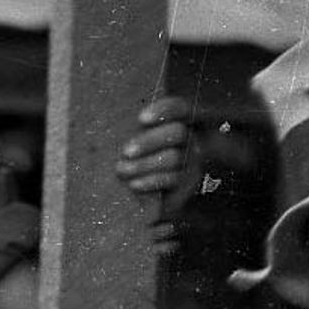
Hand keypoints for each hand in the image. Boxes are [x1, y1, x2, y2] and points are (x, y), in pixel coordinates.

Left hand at [117, 95, 203, 235]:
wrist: (147, 200)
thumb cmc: (135, 161)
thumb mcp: (134, 144)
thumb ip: (133, 129)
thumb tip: (116, 117)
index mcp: (179, 121)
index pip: (180, 108)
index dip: (164, 110)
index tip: (141, 119)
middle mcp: (191, 138)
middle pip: (177, 132)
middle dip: (149, 141)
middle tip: (125, 152)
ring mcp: (192, 160)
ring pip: (174, 157)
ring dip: (144, 164)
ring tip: (121, 170)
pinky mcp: (189, 182)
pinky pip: (173, 179)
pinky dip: (151, 180)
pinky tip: (133, 184)